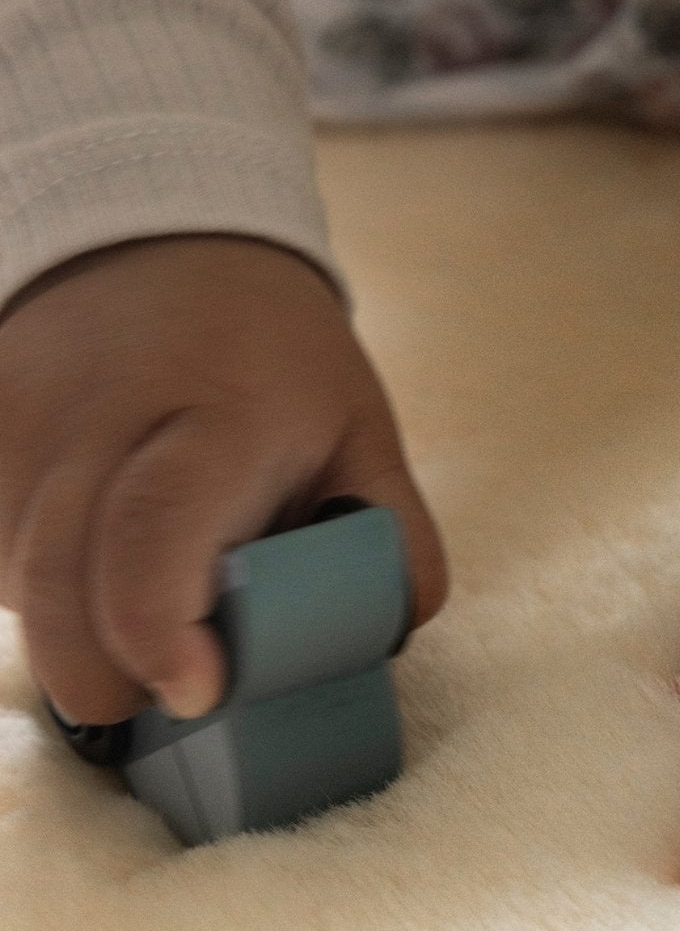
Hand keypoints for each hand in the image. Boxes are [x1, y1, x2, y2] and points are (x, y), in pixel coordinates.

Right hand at [0, 233, 448, 724]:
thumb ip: (390, 538)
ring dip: (74, 627)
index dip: (156, 629)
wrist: (160, 241)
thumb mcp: (361, 430)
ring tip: (147, 584)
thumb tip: (388, 635)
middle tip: (171, 684)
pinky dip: (36, 585)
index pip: (153, 529)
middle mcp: (98, 417)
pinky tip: (90, 555)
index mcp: (218, 414)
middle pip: (56, 583)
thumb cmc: (275, 358)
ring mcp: (16, 423)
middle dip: (104, 675)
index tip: (194, 689)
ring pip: (15, 582)